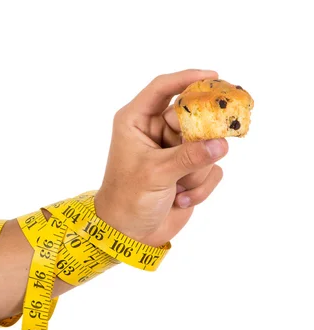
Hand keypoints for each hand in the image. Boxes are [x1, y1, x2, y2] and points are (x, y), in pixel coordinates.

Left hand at [94, 69, 227, 247]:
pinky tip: (181, 200)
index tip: (214, 76)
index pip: (162, 88)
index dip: (187, 78)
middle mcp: (155, 131)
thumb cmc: (128, 199)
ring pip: (205, 145)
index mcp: (135, 121)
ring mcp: (173, 150)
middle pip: (192, 116)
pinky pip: (210, 168)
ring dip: (196, 171)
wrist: (128, 233)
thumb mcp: (156, 174)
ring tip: (177, 188)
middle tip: (200, 152)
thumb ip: (189, 156)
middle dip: (199, 138)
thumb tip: (221, 143)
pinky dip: (201, 186)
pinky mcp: (187, 170)